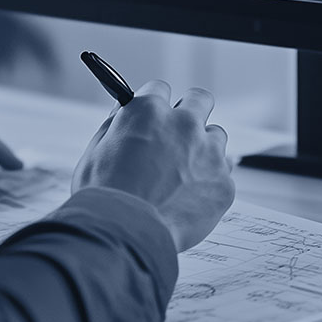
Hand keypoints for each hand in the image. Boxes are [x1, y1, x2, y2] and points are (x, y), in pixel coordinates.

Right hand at [71, 79, 234, 250]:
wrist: (127, 233)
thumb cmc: (105, 193)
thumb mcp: (97, 149)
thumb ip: (117, 124)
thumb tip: (125, 111)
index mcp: (147, 110)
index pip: (159, 88)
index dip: (154, 103)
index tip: (153, 115)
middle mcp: (182, 124)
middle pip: (200, 99)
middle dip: (190, 110)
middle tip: (179, 130)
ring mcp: (208, 152)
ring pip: (216, 135)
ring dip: (203, 146)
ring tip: (184, 171)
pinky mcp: (224, 183)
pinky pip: (223, 172)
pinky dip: (210, 180)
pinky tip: (190, 196)